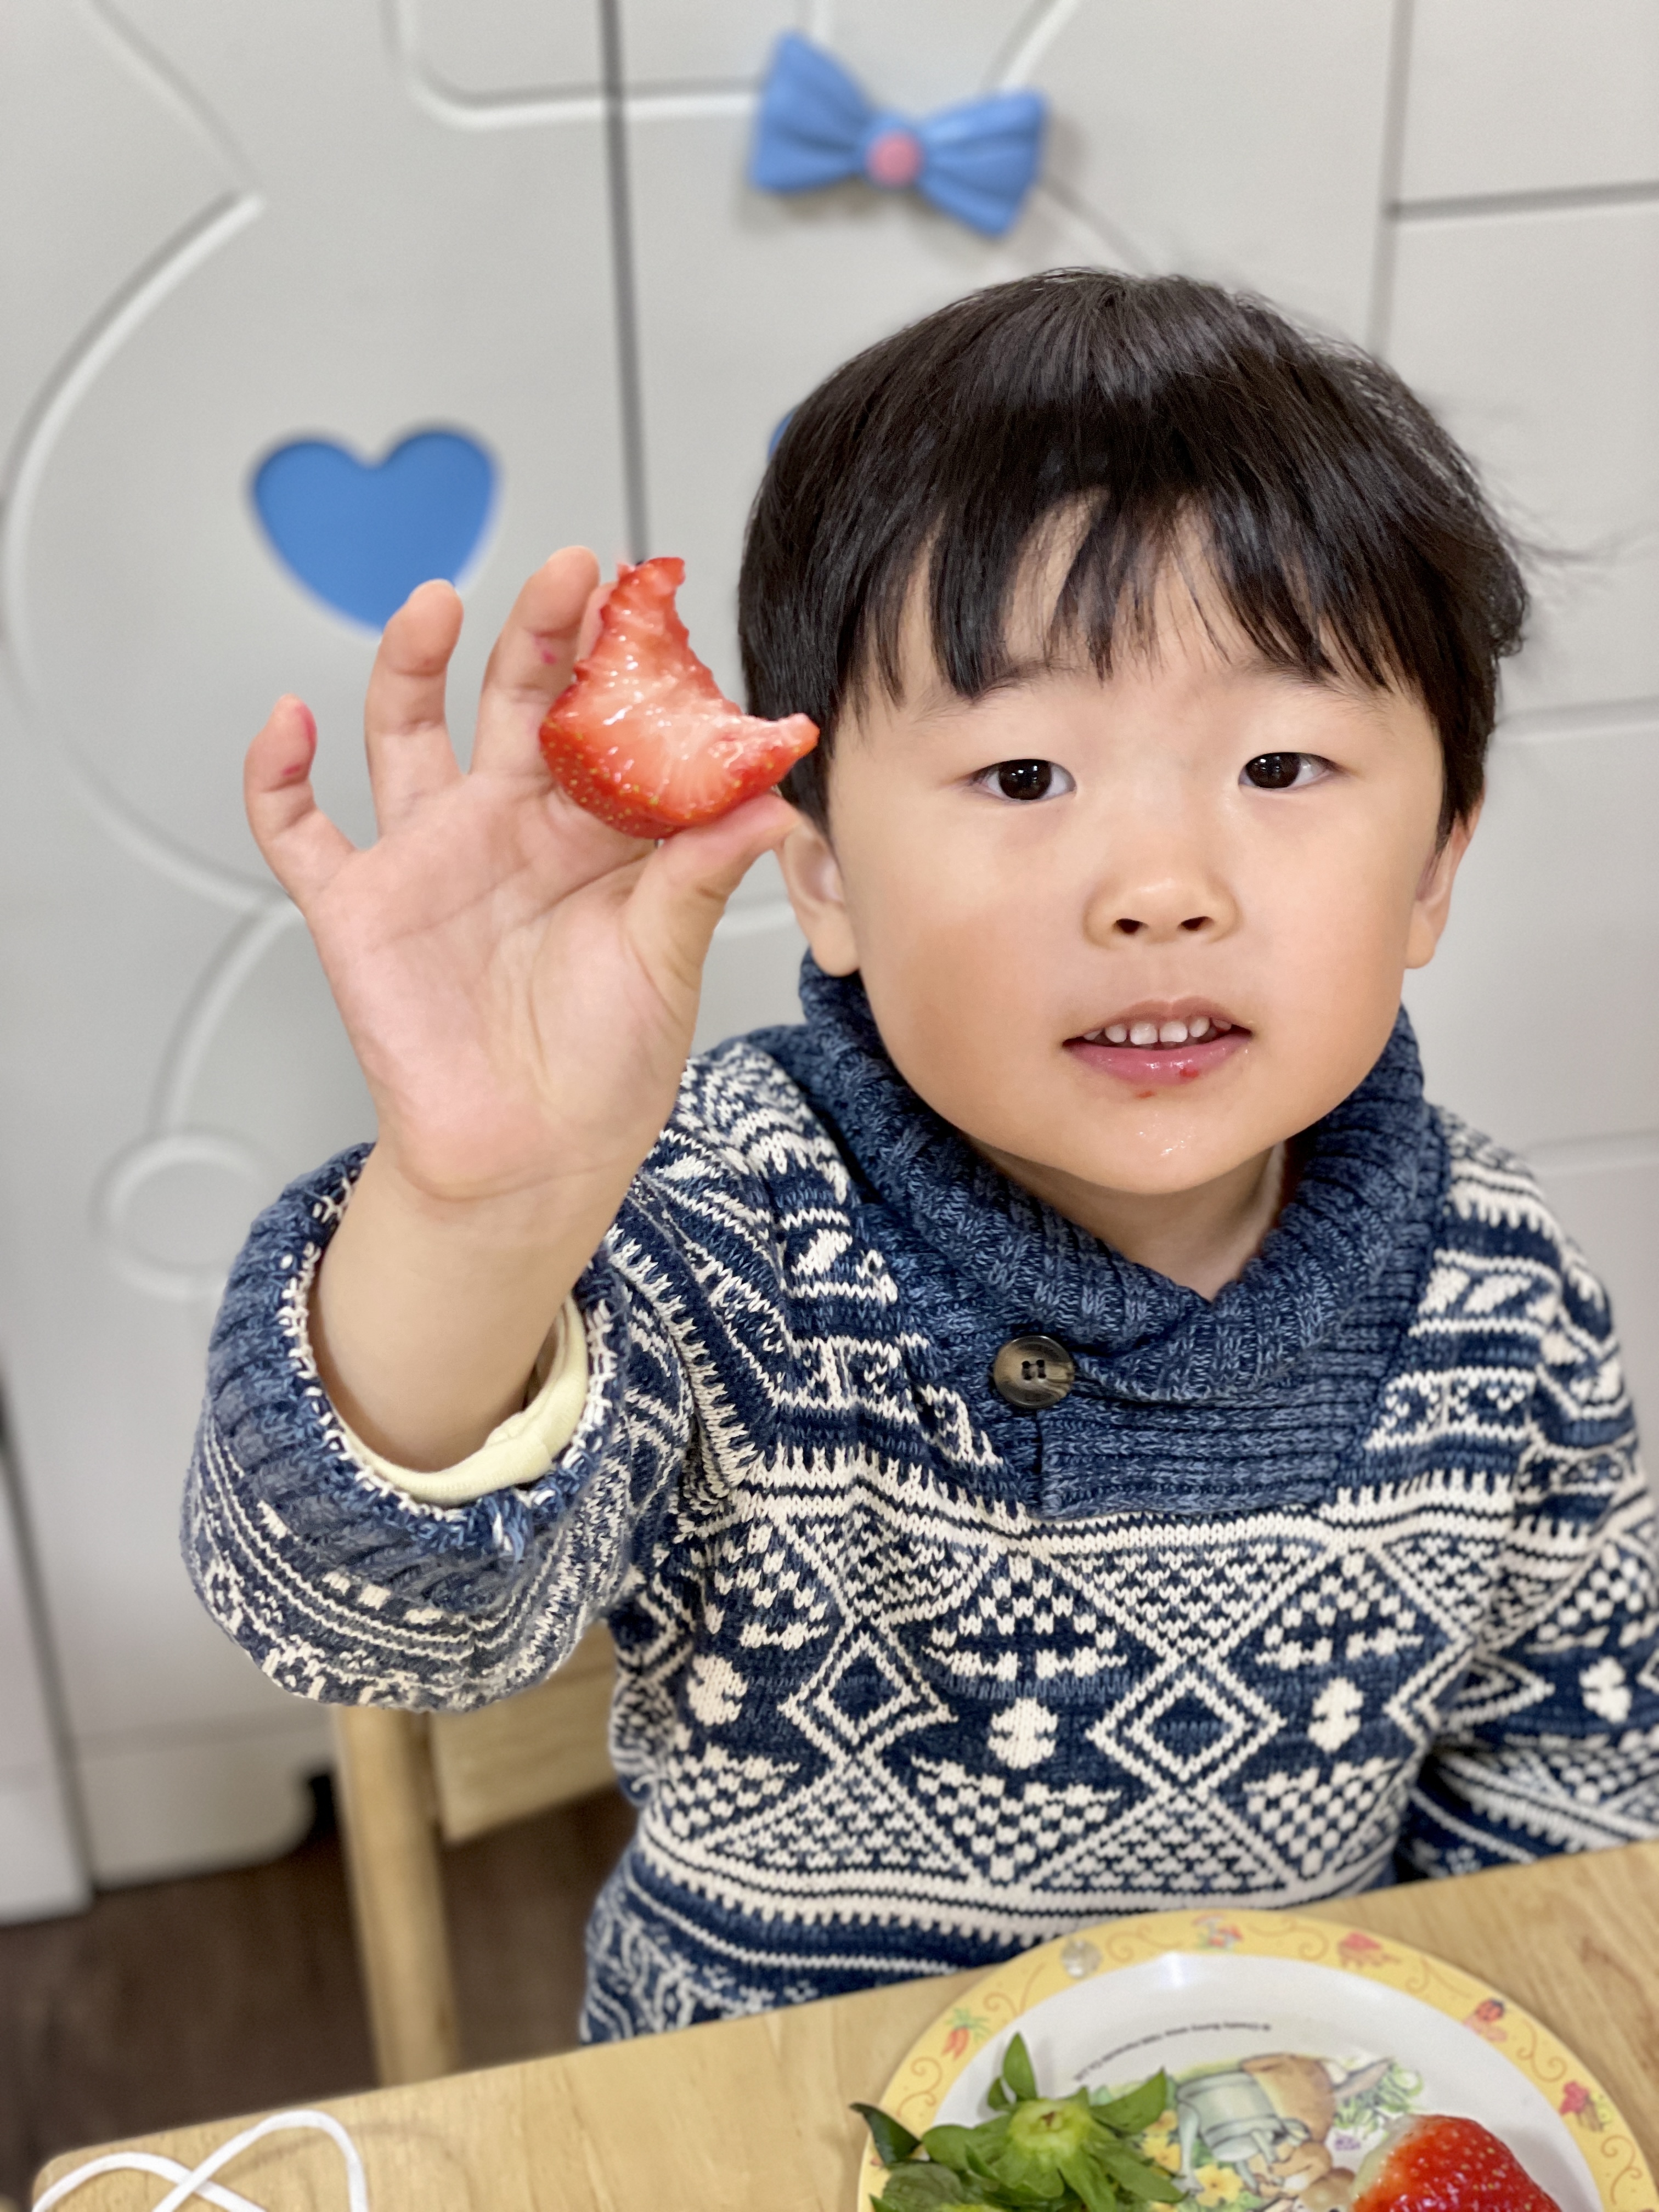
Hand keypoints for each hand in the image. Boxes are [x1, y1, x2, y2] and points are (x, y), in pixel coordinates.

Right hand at [244, 550, 796, 1466]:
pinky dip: (277, 775)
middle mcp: (508, 826)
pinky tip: (289, 722)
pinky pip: (299, 830)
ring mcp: (429, 858)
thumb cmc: (606, 1066)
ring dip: (410, 663)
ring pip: (404, 732)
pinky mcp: (358, 908)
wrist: (530, 1160)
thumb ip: (704, 876)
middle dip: (536, 631)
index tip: (647, 599)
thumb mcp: (668, 963)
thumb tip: (772, 802)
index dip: (619, 660)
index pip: (603, 722)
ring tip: (437, 604)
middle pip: (513, 699)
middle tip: (567, 571)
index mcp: (591, 834)